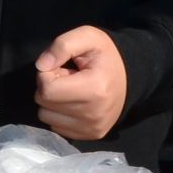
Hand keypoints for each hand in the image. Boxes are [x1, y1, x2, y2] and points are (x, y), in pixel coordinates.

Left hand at [35, 26, 127, 141]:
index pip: (47, 89)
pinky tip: (74, 102)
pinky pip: (56, 127)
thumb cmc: (106, 56)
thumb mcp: (88, 37)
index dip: (46, 74)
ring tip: (71, 90)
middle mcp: (93, 115)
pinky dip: (59, 114)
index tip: (59, 68)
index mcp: (94, 90)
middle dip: (48, 87)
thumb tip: (41, 66)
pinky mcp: (90, 135)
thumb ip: (62, 46)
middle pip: (44, 103)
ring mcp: (92, 128)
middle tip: (67, 78)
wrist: (131, 76)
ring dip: (52, 102)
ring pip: (46, 117)